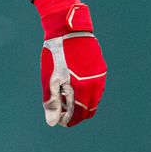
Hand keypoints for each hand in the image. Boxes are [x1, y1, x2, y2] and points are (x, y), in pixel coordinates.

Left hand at [40, 2, 105, 127]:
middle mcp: (96, 86)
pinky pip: (95, 87)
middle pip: (88, 110)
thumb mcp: (50, 79)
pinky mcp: (101, 68)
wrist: (69, 29)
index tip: (58, 118)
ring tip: (64, 94)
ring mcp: (100, 77)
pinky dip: (85, 92)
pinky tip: (72, 84)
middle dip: (75, 113)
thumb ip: (52, 102)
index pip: (78, 115)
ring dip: (81, 103)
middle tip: (61, 108)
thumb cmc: (56, 54)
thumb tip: (53, 122)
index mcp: (83, 90)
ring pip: (93, 99)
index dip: (67, 120)